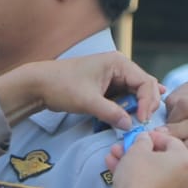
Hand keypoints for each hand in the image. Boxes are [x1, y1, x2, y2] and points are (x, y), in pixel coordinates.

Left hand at [0, 53, 160, 129]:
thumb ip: (111, 113)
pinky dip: (132, 105)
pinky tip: (141, 111)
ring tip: (143, 119)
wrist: (39, 84)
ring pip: (136, 91)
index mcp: (118, 62)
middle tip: (145, 122)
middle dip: (147, 103)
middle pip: (145, 85)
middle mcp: (119, 66)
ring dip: (140, 105)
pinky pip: (126, 95)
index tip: (142, 120)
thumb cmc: (61, 86)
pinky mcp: (107, 85)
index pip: (145, 82)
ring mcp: (114, 75)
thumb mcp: (87, 101)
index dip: (147, 102)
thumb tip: (130, 125)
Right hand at [110, 130, 187, 187]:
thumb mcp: (138, 149)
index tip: (143, 135)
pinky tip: (118, 168)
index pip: (171, 141)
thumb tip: (144, 140)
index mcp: (185, 161)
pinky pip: (151, 182)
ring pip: (153, 170)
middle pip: (161, 157)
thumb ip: (143, 139)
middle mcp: (186, 177)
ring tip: (117, 156)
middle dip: (140, 150)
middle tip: (128, 146)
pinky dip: (137, 175)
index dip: (153, 136)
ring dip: (134, 161)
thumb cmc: (138, 179)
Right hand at [163, 81, 187, 165]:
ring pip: (176, 98)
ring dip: (170, 113)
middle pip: (183, 105)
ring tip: (177, 125)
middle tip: (170, 133)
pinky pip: (174, 93)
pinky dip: (171, 106)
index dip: (176, 132)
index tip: (161, 138)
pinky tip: (179, 115)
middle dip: (172, 121)